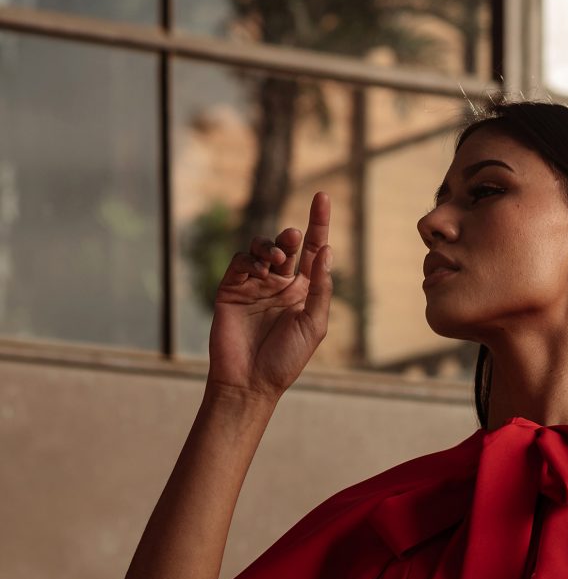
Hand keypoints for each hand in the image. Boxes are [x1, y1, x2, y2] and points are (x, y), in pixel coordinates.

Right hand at [206, 191, 333, 402]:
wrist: (249, 382)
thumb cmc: (286, 360)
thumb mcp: (313, 325)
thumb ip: (320, 288)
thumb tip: (326, 250)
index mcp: (304, 293)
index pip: (313, 251)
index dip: (318, 224)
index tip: (322, 196)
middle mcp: (280, 285)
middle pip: (288, 245)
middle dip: (291, 235)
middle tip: (293, 236)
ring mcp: (255, 286)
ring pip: (262, 249)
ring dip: (270, 245)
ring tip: (277, 258)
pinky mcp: (232, 289)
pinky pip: (241, 261)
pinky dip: (250, 258)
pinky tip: (260, 269)